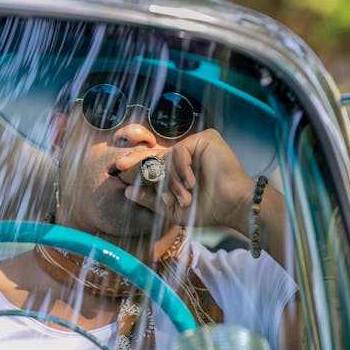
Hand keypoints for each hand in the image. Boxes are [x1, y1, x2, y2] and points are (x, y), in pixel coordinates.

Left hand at [123, 129, 253, 228]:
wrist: (232, 207)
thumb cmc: (207, 211)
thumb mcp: (172, 209)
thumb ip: (150, 200)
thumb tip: (126, 191)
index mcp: (179, 168)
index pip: (154, 163)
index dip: (135, 164)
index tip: (117, 169)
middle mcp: (187, 154)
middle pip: (156, 155)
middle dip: (139, 165)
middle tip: (120, 166)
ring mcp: (196, 145)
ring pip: (168, 157)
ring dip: (172, 180)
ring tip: (185, 196)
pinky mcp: (206, 138)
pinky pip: (180, 150)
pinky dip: (182, 169)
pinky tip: (191, 184)